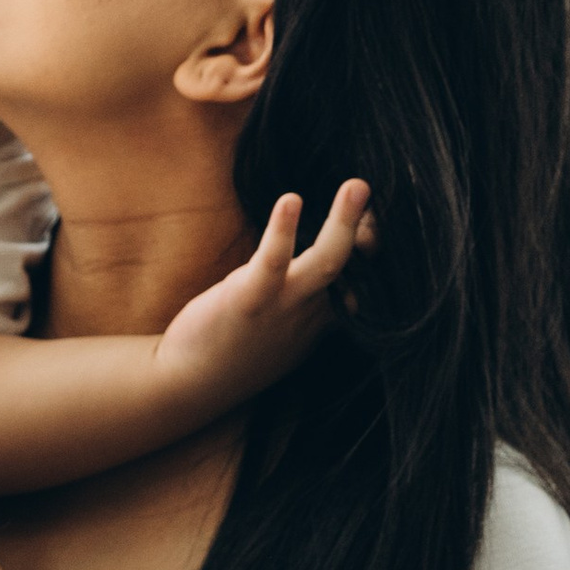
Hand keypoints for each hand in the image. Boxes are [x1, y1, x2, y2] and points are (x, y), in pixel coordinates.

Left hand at [155, 181, 374, 422]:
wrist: (190, 383)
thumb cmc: (234, 349)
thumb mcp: (282, 330)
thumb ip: (307, 306)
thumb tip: (323, 282)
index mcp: (319, 317)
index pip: (361, 282)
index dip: (372, 251)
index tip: (379, 219)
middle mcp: (309, 312)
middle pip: (353, 269)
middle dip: (372, 232)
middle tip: (376, 190)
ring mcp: (282, 306)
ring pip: (327, 263)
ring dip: (345, 224)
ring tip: (357, 185)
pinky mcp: (249, 300)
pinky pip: (273, 262)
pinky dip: (283, 231)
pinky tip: (291, 200)